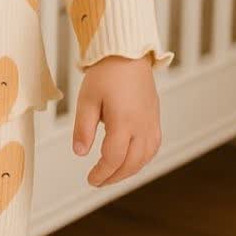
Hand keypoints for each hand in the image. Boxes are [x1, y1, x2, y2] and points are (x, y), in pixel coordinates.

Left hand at [72, 53, 161, 188]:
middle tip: (98, 181)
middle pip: (131, 163)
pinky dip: (141, 160)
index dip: (101, 173)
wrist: (128, 54)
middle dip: (114, 177)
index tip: (90, 179)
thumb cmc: (105, 74)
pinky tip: (129, 161)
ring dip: (128, 171)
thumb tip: (80, 153)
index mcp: (123, 121)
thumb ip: (83, 128)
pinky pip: (152, 148)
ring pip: (144, 158)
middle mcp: (141, 125)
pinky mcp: (155, 119)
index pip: (113, 158)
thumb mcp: (87, 99)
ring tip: (111, 174)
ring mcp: (151, 123)